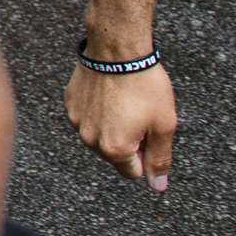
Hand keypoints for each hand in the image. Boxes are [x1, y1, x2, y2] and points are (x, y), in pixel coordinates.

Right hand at [64, 58, 179, 190]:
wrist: (117, 49)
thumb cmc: (144, 86)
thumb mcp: (164, 125)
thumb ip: (160, 159)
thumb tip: (157, 185)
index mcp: (114, 149)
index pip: (134, 171)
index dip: (147, 153)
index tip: (151, 130)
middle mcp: (90, 140)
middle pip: (115, 155)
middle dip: (129, 141)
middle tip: (140, 113)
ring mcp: (77, 121)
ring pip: (100, 136)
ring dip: (113, 126)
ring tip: (124, 100)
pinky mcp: (71, 103)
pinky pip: (88, 117)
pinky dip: (99, 110)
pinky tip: (110, 92)